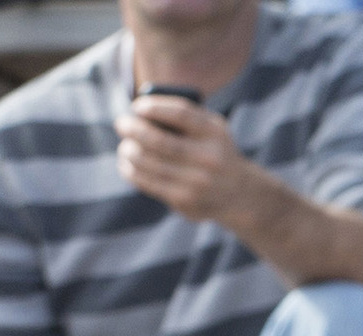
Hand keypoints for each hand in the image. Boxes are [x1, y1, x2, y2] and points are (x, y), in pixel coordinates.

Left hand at [117, 92, 261, 229]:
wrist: (239, 192)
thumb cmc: (213, 151)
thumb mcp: (211, 129)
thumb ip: (182, 118)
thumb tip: (139, 116)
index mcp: (215, 134)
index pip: (180, 114)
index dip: (153, 108)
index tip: (137, 107)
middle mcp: (210, 159)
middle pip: (159, 140)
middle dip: (133, 129)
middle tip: (122, 124)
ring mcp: (198, 182)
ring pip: (148, 162)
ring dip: (128, 151)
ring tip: (126, 147)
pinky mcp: (186, 200)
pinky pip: (148, 182)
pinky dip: (131, 171)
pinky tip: (127, 164)